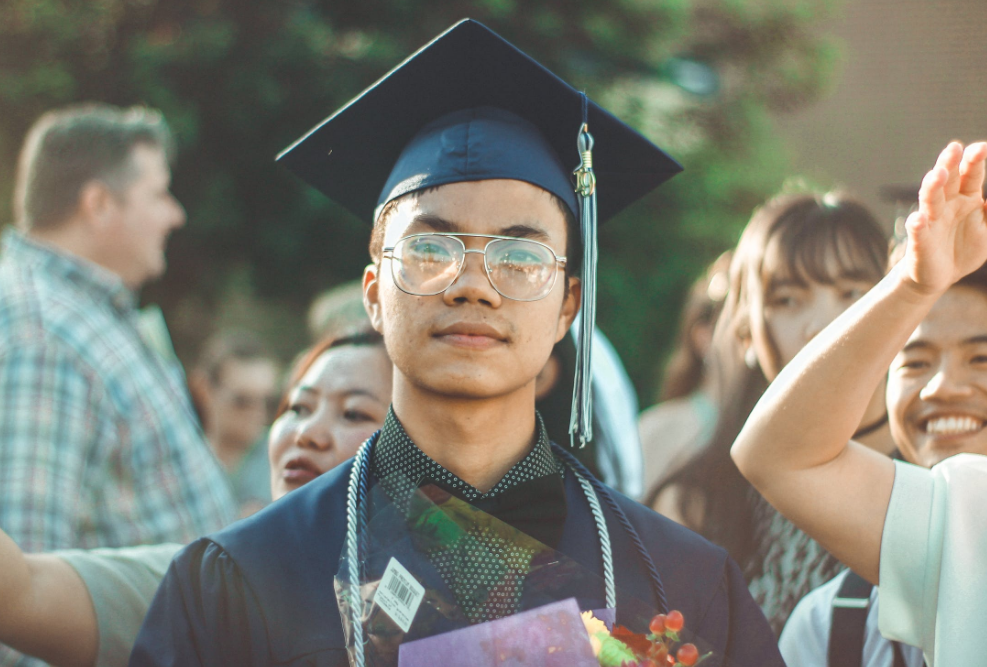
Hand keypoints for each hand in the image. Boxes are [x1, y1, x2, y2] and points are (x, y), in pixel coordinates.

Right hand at [900, 141, 986, 295]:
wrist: (942, 276)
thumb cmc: (965, 248)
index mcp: (966, 198)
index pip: (970, 175)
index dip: (974, 162)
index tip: (980, 148)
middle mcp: (947, 205)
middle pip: (947, 181)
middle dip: (949, 164)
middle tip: (954, 147)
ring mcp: (931, 222)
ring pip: (930, 201)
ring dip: (931, 187)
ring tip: (935, 174)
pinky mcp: (920, 242)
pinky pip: (918, 232)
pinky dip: (916, 225)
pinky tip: (917, 219)